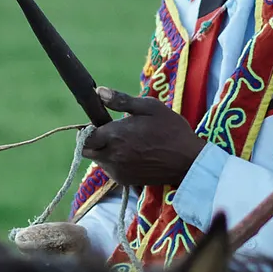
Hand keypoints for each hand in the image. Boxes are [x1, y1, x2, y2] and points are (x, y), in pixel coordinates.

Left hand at [81, 92, 202, 190]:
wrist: (188, 161)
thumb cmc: (171, 130)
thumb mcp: (150, 107)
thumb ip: (121, 100)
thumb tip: (98, 91)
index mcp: (115, 135)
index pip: (84, 136)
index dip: (88, 129)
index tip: (99, 124)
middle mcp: (112, 156)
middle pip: (87, 150)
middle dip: (93, 141)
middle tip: (110, 134)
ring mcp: (117, 170)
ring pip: (98, 161)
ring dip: (104, 152)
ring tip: (125, 144)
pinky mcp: (125, 180)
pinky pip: (110, 170)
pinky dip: (114, 162)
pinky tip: (131, 155)